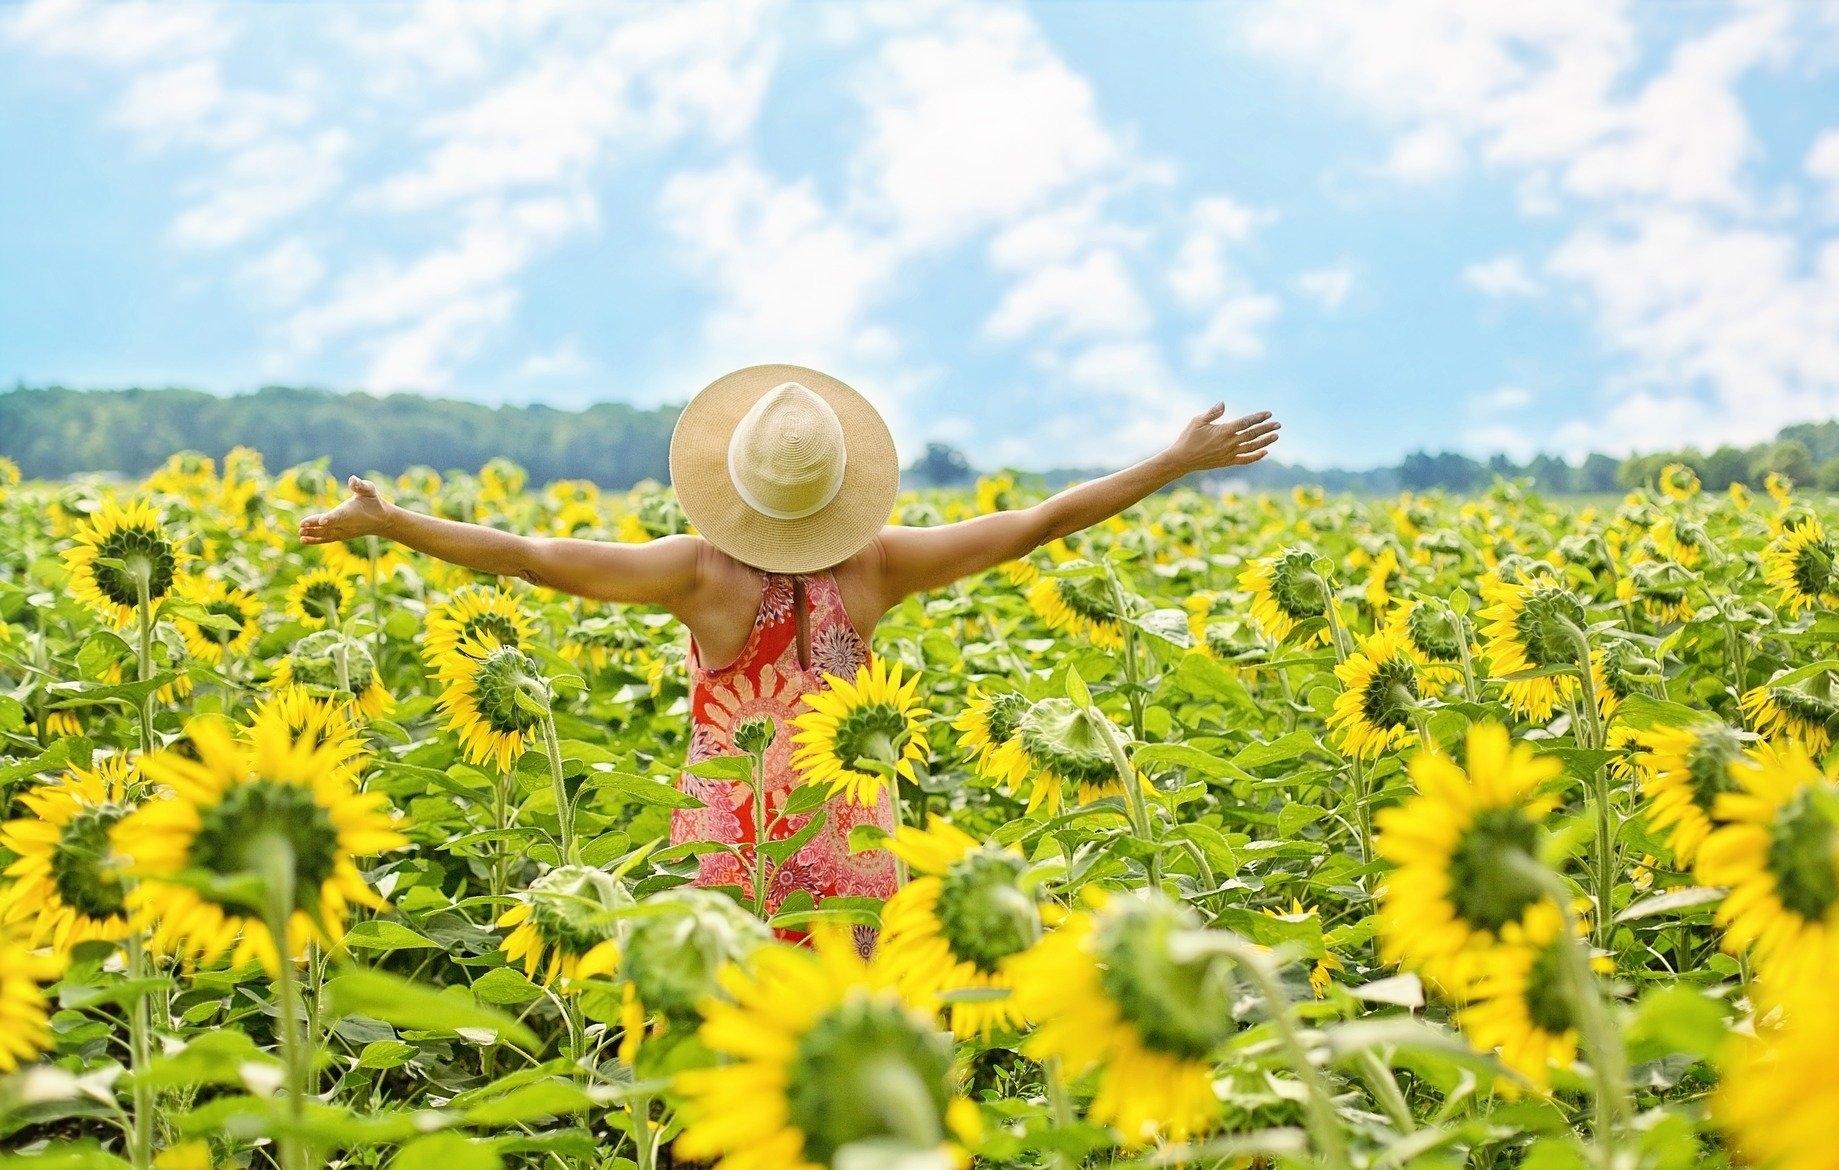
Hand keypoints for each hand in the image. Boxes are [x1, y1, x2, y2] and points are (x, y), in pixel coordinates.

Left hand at [299, 476, 393, 544]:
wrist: (382, 521)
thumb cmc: (374, 502)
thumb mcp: (370, 490)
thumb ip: (361, 485)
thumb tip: (353, 480)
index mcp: (351, 511)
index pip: (340, 515)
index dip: (331, 518)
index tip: (322, 520)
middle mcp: (347, 524)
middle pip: (328, 525)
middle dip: (314, 526)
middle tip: (301, 525)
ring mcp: (344, 531)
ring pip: (326, 534)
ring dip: (312, 533)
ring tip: (300, 533)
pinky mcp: (341, 536)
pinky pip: (327, 539)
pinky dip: (316, 540)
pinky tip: (303, 540)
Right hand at [1164, 404, 1280, 473]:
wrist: (1182, 459)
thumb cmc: (1188, 438)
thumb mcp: (1197, 421)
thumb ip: (1212, 413)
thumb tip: (1223, 403)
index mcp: (1223, 431)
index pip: (1245, 423)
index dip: (1257, 418)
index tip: (1268, 414)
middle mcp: (1229, 443)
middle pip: (1252, 434)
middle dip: (1266, 429)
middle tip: (1278, 424)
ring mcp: (1229, 454)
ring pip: (1252, 447)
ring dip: (1265, 441)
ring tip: (1276, 436)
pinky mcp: (1227, 462)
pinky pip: (1245, 460)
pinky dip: (1256, 456)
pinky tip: (1265, 452)